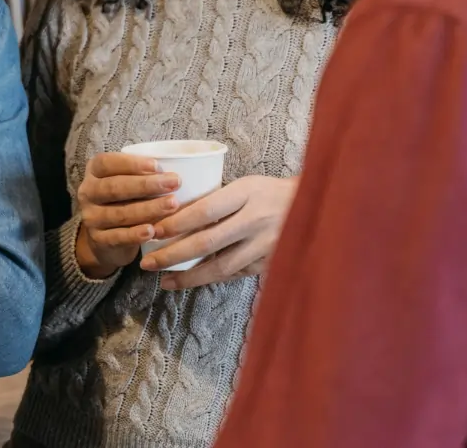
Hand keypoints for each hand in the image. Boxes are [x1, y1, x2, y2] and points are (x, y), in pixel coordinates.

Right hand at [73, 152, 182, 279]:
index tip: (157, 166)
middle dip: (146, 185)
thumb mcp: (126, 183)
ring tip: (172, 205)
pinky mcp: (98, 240)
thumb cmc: (124, 201)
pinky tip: (152, 231)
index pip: (107, 163)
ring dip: (148, 209)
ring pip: (119, 213)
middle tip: (174, 183)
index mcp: (94, 172)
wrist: (105, 240)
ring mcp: (91, 218)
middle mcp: (88, 193)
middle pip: (114, 187)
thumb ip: (142, 174)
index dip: (132, 163)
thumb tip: (177, 169)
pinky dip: (135, 234)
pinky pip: (118, 237)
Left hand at [140, 175, 297, 289]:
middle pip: (207, 243)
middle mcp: (255, 220)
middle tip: (148, 264)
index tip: (154, 231)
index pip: (204, 210)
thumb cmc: (272, 193)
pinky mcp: (271, 264)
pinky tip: (193, 281)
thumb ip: (218, 200)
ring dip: (189, 277)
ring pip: (220, 267)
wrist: (318, 209)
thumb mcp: (246, 185)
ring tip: (165, 281)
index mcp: (247, 193)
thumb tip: (175, 213)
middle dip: (172, 255)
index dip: (176, 223)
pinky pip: (235, 274)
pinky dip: (211, 279)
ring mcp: (265, 246)